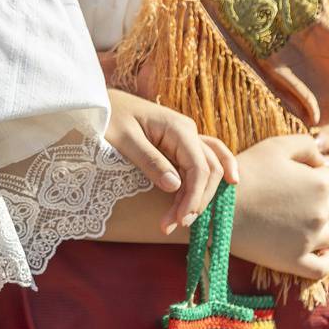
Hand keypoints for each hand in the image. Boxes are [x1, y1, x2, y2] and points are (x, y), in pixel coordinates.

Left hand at [105, 89, 238, 236]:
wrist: (100, 102)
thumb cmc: (108, 117)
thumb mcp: (123, 139)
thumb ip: (149, 160)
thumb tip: (175, 187)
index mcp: (178, 128)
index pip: (199, 168)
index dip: (193, 197)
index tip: (180, 220)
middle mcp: (188, 131)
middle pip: (208, 171)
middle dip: (196, 201)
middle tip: (174, 225)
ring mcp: (185, 137)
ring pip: (207, 169)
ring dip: (200, 196)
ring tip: (181, 221)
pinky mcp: (179, 144)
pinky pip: (203, 161)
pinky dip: (210, 178)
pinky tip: (229, 184)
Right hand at [228, 134, 328, 279]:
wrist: (217, 209)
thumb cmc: (245, 174)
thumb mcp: (274, 147)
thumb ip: (305, 144)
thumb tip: (323, 158)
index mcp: (319, 183)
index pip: (326, 179)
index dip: (309, 176)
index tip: (290, 179)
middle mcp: (320, 212)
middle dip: (318, 200)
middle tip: (292, 199)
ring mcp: (310, 240)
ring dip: (327, 225)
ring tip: (307, 221)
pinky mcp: (297, 261)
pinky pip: (323, 267)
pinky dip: (327, 260)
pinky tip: (323, 253)